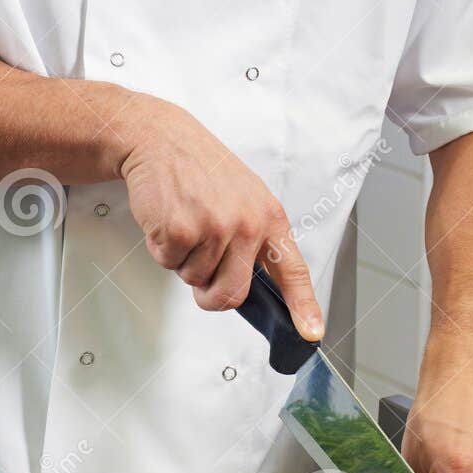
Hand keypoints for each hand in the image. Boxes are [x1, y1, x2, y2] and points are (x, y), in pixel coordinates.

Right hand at [119, 96, 322, 339]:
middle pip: (233, 295)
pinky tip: (168, 217)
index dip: (303, 306)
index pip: (292, 270)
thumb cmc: (202, 170)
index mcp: (269, 217)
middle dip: (211, 295)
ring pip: (196, 281)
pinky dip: (162, 248)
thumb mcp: (244, 197)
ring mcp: (214, 227)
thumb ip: (253, 239)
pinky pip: (169, 264)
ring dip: (183, 261)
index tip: (310, 332)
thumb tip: (251, 286)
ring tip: (185, 222)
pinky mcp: (181, 230)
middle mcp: (247, 224)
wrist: (163, 139)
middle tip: (201, 270)